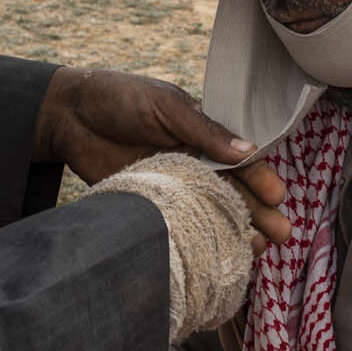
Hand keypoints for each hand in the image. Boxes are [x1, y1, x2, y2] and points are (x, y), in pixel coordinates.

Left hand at [35, 68, 290, 246]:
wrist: (68, 115)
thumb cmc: (119, 98)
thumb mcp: (164, 106)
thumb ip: (203, 130)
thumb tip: (248, 150)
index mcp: (202, 133)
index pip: (239, 158)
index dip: (260, 177)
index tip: (276, 196)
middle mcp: (193, 160)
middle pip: (233, 189)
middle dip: (258, 211)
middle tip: (283, 235)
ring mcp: (174, 184)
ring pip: (212, 210)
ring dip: (235, 228)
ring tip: (258, 250)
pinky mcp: (152, 201)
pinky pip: (182, 222)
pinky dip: (200, 236)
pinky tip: (217, 252)